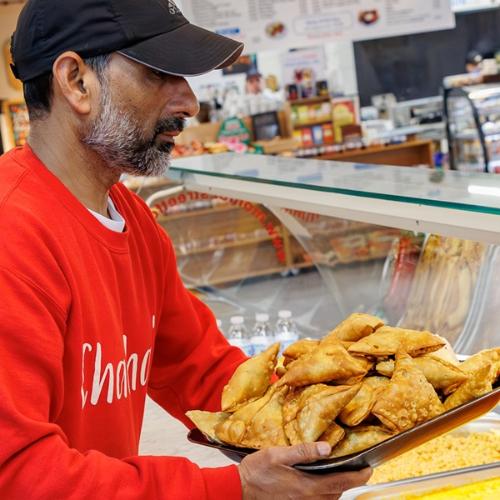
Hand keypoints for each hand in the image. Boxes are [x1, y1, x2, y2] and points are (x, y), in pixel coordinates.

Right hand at [239, 441, 371, 498]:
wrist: (239, 489)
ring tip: (341, 473)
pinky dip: (325, 492)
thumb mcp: (278, 454)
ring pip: (329, 498)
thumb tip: (327, 447)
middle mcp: (308, 499)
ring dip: (337, 487)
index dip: (358, 476)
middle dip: (349, 481)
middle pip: (337, 492)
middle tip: (357, 467)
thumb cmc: (257, 471)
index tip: (369, 469)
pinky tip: (321, 482)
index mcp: (307, 486)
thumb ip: (303, 451)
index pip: (341, 483)